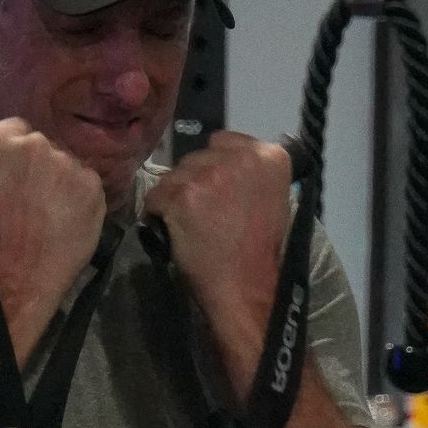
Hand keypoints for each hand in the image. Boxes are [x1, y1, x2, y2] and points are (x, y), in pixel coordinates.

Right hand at [0, 120, 105, 340]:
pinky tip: (67, 223)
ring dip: (63, 183)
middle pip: (45, 146)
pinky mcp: (93, 186)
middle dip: (41, 167)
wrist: (13, 277)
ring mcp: (68, 164)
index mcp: (0, 141)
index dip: (18, 155)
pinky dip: (81, 200)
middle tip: (34, 199)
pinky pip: (88, 185)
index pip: (17, 129)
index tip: (17, 175)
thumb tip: (4, 156)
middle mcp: (37, 144)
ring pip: (69, 166)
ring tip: (52, 216)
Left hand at [143, 131, 292, 398]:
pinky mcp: (182, 194)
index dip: (216, 167)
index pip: (223, 140)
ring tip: (192, 227)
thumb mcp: (272, 199)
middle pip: (197, 156)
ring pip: (173, 175)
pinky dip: (158, 215)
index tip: (220, 193)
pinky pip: (155, 196)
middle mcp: (242, 156)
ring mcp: (210, 173)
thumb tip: (222, 162)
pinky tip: (176, 233)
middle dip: (196, 181)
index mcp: (270, 156)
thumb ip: (250, 173)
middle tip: (206, 215)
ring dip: (175, 198)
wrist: (246, 287)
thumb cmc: (260, 250)